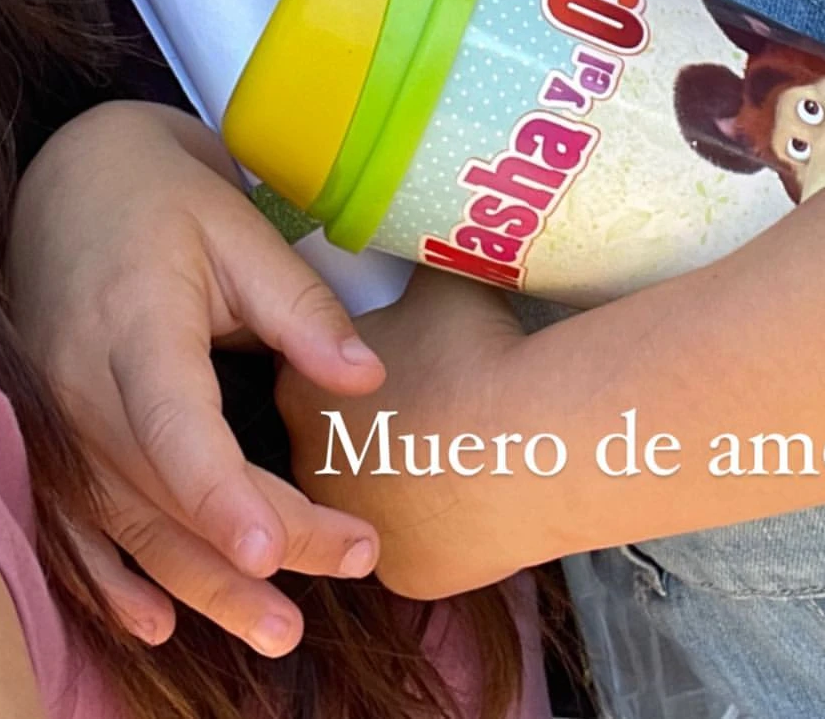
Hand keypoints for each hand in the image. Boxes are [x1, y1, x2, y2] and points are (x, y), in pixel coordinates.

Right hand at [7, 102, 387, 655]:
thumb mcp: (238, 230)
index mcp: (135, 327)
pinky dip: (118, 583)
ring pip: (133, 527)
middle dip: (261, 546)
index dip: (221, 495)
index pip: (175, 429)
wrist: (73, 179)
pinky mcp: (59, 441)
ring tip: (281, 631)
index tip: (273, 547)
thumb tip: (368, 380)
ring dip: (205, 587)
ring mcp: (63, 425)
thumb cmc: (163, 198)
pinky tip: (162, 625)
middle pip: (171, 493)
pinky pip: (81, 530)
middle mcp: (85, 390)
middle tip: (355, 563)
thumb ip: (301, 308)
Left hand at [277, 269, 537, 601]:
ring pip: (375, 499)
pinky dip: (444, 524)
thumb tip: (411, 254)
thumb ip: (403, 277)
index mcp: (300, 389)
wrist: (524, 434)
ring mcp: (353, 525)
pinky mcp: (402, 572)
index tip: (398, 361)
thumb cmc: (471, 349)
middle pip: (335, 443)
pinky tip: (476, 492)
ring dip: (404, 479)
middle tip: (431, 404)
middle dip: (373, 430)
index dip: (352, 368)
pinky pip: (419, 544)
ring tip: (458, 448)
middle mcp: (309, 465)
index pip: (308, 376)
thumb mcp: (433, 284)